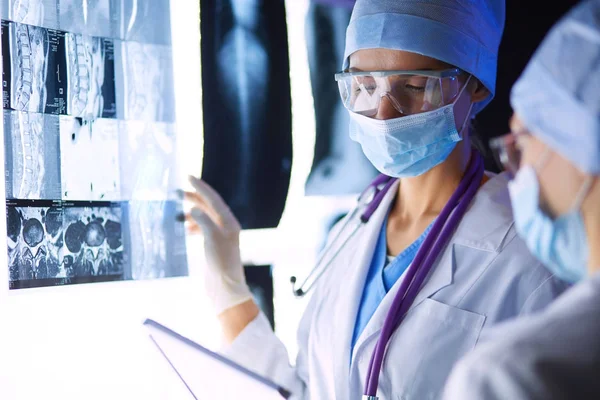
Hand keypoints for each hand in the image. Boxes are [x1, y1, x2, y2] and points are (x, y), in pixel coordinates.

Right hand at [181, 176, 252, 314]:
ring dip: (191, 213)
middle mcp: (226, 227)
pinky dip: (192, 226)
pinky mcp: (213, 248)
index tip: (187, 177)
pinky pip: (202, 230)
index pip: (213, 199)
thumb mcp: (212, 239)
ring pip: (204, 218)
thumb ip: (203, 221)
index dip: (200, 187)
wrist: (225, 289)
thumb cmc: (220, 264)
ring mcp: (220, 237)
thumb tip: (194, 207)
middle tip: (176, 193)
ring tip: (176, 213)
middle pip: (209, 206)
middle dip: (194, 198)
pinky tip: (183, 229)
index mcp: (229, 222)